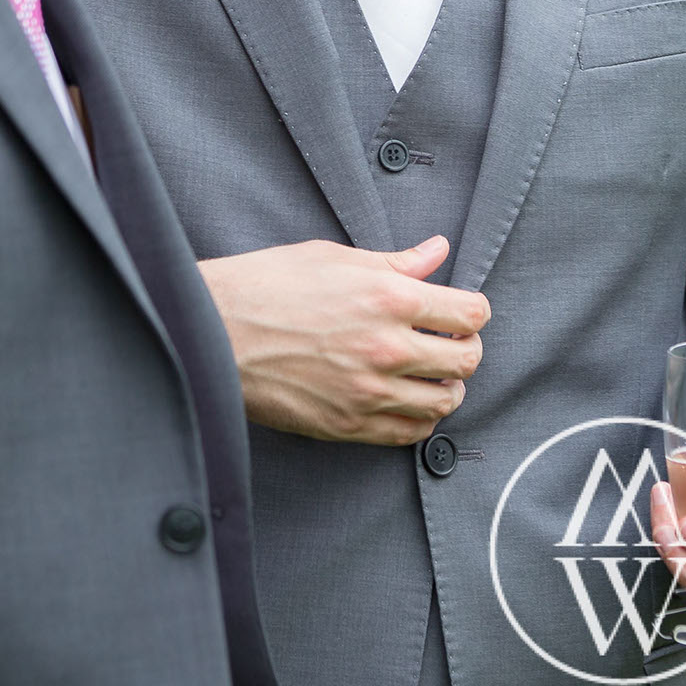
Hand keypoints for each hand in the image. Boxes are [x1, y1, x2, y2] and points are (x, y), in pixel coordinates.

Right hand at [195, 236, 487, 443]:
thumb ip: (396, 262)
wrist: (212, 331)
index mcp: (389, 297)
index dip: (473, 312)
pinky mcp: (347, 425)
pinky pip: (410, 433)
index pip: (471, 314)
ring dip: (446, 386)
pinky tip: (407, 400)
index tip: (462, 312)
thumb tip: (436, 252)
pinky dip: (420, 419)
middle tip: (450, 343)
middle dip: (466, 349)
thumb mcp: (334, 258)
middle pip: (467, 360)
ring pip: (445, 401)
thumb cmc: (267, 286)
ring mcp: (368, 391)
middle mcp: (388, 348)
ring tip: (430, 374)